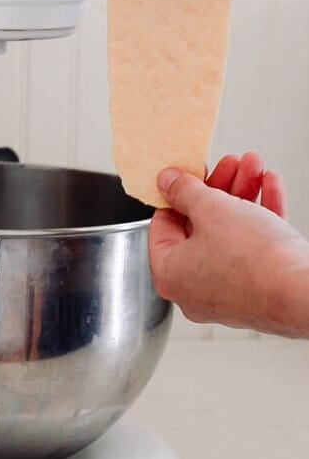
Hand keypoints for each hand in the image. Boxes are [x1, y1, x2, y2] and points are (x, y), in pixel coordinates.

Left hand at [148, 152, 308, 336]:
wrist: (300, 293)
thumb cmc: (253, 261)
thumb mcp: (211, 209)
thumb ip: (185, 191)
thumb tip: (167, 181)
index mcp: (170, 273)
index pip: (163, 225)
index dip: (177, 193)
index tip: (190, 174)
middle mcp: (193, 289)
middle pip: (199, 226)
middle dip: (220, 187)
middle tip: (229, 165)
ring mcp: (227, 292)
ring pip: (229, 234)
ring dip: (242, 195)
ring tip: (254, 168)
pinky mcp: (256, 290)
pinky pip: (252, 249)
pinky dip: (260, 217)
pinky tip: (271, 188)